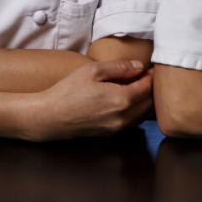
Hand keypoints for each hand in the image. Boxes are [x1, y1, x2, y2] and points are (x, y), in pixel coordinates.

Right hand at [26, 60, 153, 140]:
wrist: (49, 117)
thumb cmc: (68, 91)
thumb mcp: (92, 71)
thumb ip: (119, 67)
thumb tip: (139, 66)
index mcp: (121, 99)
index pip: (147, 88)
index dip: (151, 77)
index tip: (151, 68)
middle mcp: (123, 117)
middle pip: (148, 103)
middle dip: (150, 90)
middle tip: (147, 77)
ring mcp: (116, 128)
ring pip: (141, 115)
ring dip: (144, 102)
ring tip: (138, 87)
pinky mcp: (109, 135)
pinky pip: (130, 122)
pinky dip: (134, 111)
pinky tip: (126, 101)